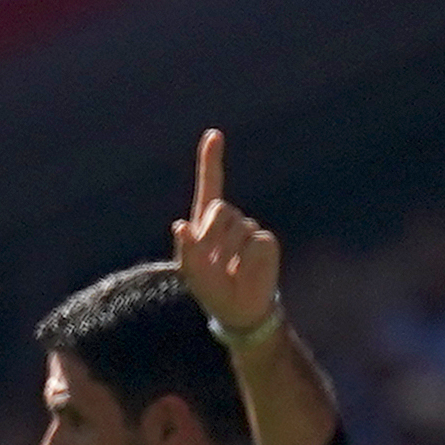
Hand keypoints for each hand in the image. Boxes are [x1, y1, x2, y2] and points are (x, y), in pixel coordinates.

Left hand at [171, 128, 279, 333]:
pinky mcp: (265, 241)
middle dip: (212, 235)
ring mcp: (248, 229)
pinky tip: (245, 272)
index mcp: (205, 224)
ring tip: (229, 270)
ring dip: (229, 253)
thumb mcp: (192, 272)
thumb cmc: (211, 289)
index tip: (214, 135)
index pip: (210, 186)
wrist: (239, 309)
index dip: (210, 161)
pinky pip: (255, 243)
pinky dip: (247, 261)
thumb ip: (186, 248)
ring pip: (237, 228)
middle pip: (219, 210)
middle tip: (214, 262)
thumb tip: (179, 225)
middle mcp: (228, 221)